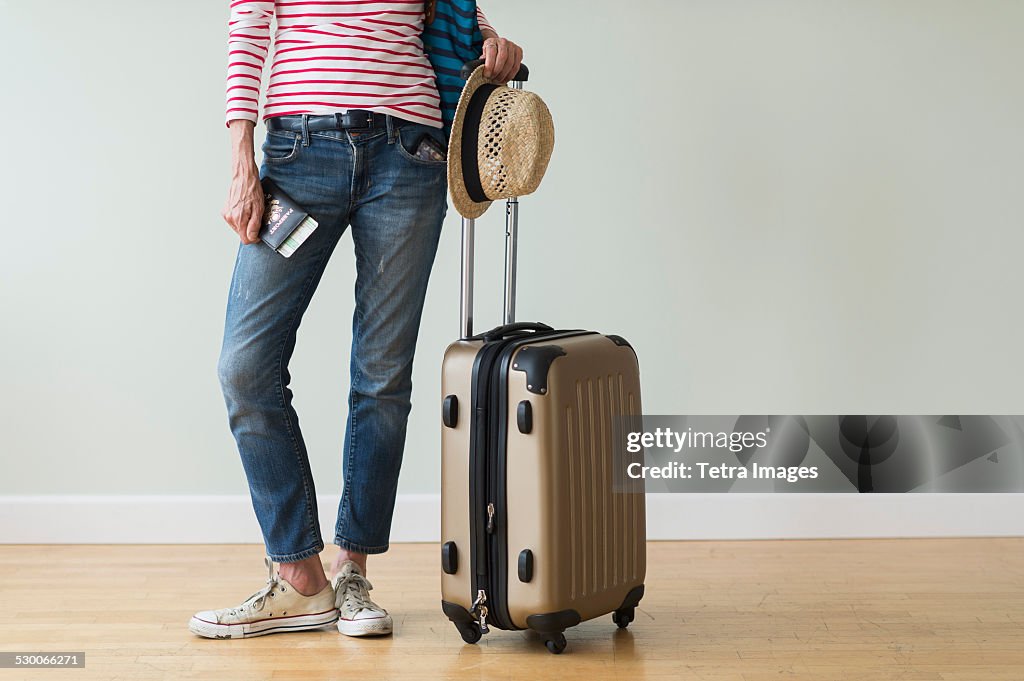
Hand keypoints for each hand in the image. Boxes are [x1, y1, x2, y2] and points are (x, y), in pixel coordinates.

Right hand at [223, 120, 263, 244]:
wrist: (243, 176)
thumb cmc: (252, 190)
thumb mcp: (258, 209)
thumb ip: (254, 225)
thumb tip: (252, 238)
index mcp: (238, 219)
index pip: (246, 239)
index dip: (255, 238)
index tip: (260, 232)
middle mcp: (229, 218)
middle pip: (242, 234)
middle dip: (251, 229)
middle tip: (258, 218)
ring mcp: (226, 214)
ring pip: (239, 227)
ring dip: (246, 223)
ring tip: (252, 211)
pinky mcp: (225, 210)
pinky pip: (235, 220)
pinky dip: (242, 218)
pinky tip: (246, 208)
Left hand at [480, 34, 522, 81]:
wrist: (498, 49)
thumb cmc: (490, 54)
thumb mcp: (483, 55)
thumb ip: (482, 61)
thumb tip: (482, 68)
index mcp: (492, 41)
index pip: (491, 52)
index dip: (489, 65)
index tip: (487, 75)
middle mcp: (503, 42)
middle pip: (502, 57)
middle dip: (497, 71)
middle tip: (492, 79)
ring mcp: (512, 46)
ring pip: (510, 63)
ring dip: (504, 75)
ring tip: (498, 80)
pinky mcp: (519, 52)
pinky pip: (516, 66)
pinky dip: (510, 75)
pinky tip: (505, 79)